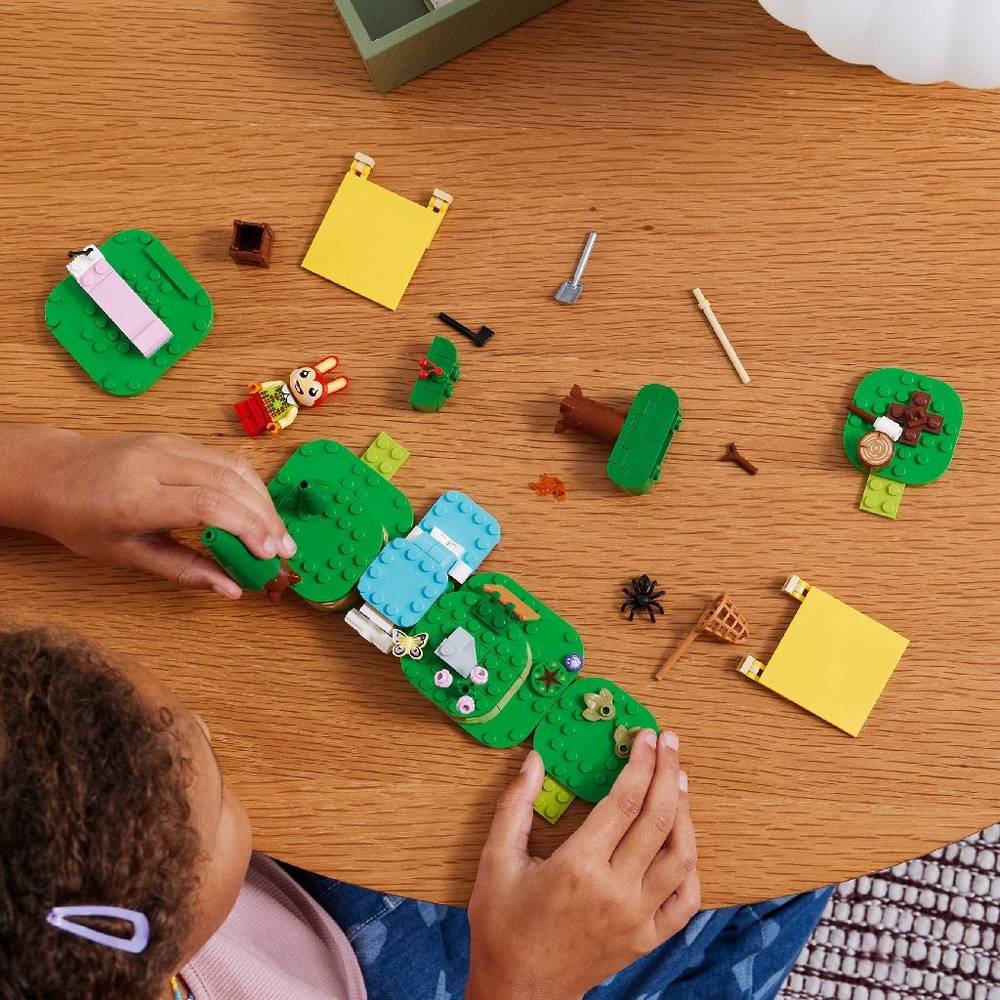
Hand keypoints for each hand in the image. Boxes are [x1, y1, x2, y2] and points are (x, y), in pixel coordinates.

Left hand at [3, 427, 292, 596]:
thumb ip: (185, 570)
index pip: (208, 505)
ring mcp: (169, 445)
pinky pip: (225, 459)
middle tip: (284, 550)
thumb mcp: (127, 555)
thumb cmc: (83, 518)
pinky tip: (257, 510)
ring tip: (278, 533)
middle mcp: (156, 463)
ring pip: (234, 467)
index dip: (246, 528)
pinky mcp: (178, 439)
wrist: (54, 472)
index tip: (268, 555)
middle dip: (265, 518)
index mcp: (137, 497)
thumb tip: (232, 589)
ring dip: (263, 501)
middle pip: (230, 484)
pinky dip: (249, 486)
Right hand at [467, 731, 698, 999]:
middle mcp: (615, 891)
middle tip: (669, 742)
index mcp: (578, 867)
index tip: (646, 737)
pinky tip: (683, 840)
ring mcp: (637, 918)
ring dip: (685, 813)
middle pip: (658, 820)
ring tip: (679, 780)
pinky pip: (686, 900)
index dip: (641, 764)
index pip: (624, 801)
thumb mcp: (496, 860)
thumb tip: (534, 761)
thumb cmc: (503, 925)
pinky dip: (691, 866)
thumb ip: (515, 806)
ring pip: (680, 857)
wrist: (520, 991)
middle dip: (668, 772)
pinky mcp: (647, 939)